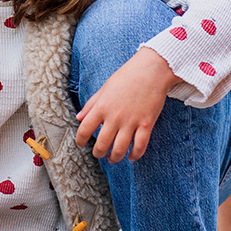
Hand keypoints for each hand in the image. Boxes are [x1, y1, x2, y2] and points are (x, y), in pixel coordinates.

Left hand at [75, 46, 181, 162]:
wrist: (150, 71)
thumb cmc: (126, 77)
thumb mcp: (104, 88)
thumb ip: (91, 104)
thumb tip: (79, 118)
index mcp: (102, 106)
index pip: (85, 129)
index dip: (80, 140)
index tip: (80, 144)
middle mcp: (115, 116)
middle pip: (102, 144)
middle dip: (98, 153)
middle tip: (98, 154)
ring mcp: (131, 122)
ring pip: (120, 149)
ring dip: (114, 158)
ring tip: (112, 159)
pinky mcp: (147, 124)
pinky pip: (140, 146)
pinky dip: (135, 155)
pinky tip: (131, 157)